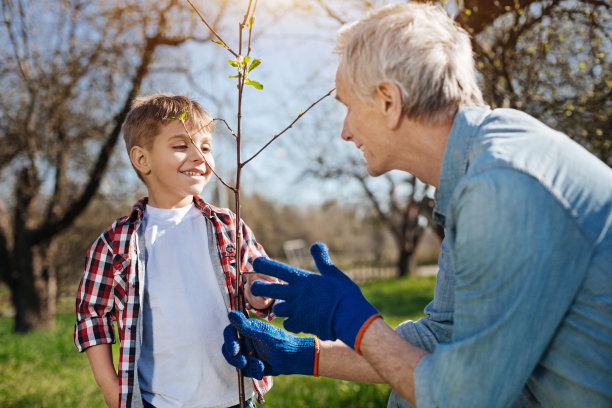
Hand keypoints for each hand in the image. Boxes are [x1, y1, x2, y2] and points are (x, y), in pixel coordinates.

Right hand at [222, 311, 314, 378]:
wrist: (291, 358)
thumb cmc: (279, 342)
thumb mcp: (262, 334)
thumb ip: (245, 326)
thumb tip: (230, 313)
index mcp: (246, 329)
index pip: (229, 333)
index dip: (229, 341)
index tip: (235, 350)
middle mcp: (244, 340)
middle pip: (228, 349)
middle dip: (235, 358)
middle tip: (243, 362)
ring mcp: (247, 353)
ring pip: (235, 361)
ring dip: (247, 365)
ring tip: (259, 365)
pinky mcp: (250, 365)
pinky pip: (244, 371)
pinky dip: (253, 371)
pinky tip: (262, 369)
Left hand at [251, 242, 379, 349]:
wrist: (349, 318)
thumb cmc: (344, 294)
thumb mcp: (333, 273)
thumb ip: (322, 259)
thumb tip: (316, 244)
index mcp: (302, 279)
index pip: (277, 269)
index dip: (264, 265)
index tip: (255, 263)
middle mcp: (295, 294)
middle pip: (268, 290)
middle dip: (258, 288)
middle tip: (254, 287)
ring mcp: (296, 310)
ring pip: (277, 309)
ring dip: (280, 308)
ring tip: (285, 306)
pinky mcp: (300, 325)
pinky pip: (289, 324)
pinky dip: (292, 323)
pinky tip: (298, 321)